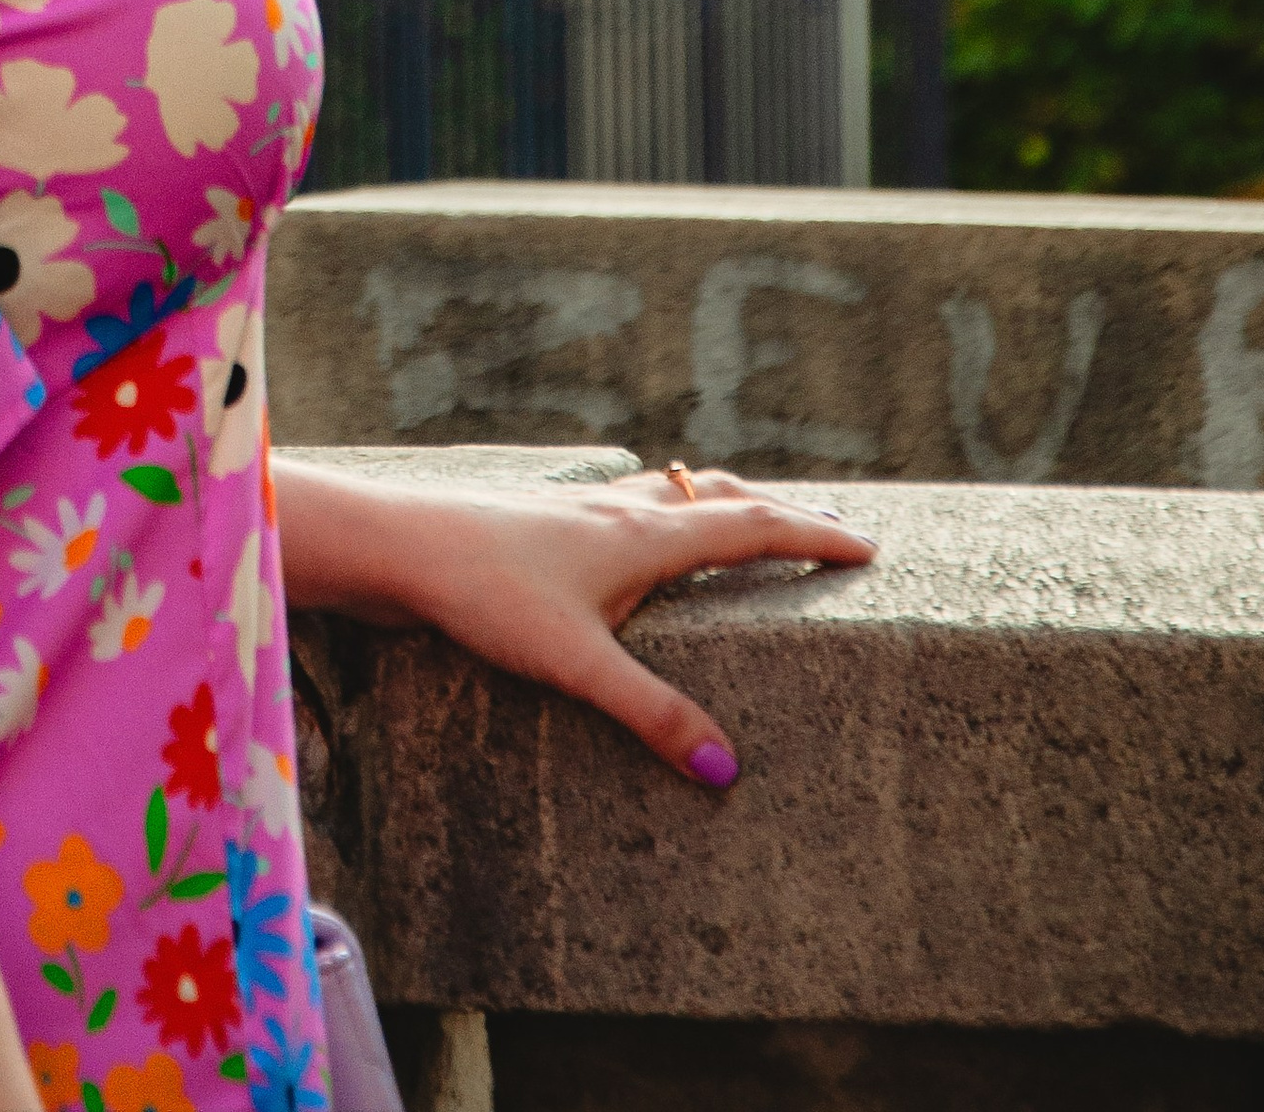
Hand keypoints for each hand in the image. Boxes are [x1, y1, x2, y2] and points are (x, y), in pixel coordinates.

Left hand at [274, 454, 874, 788]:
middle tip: (828, 526)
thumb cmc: (484, 592)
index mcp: (644, 535)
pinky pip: (626, 512)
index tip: (867, 546)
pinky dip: (661, 515)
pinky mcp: (542, 527)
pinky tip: (637, 537)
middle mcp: (620, 512)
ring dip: (718, 504)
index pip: (750, 527)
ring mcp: (578, 513)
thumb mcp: (577, 662)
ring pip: (670, 497)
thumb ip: (651, 713)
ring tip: (744, 518)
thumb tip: (726, 767)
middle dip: (780, 513)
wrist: (396, 543)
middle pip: (718, 499)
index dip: (812, 536)